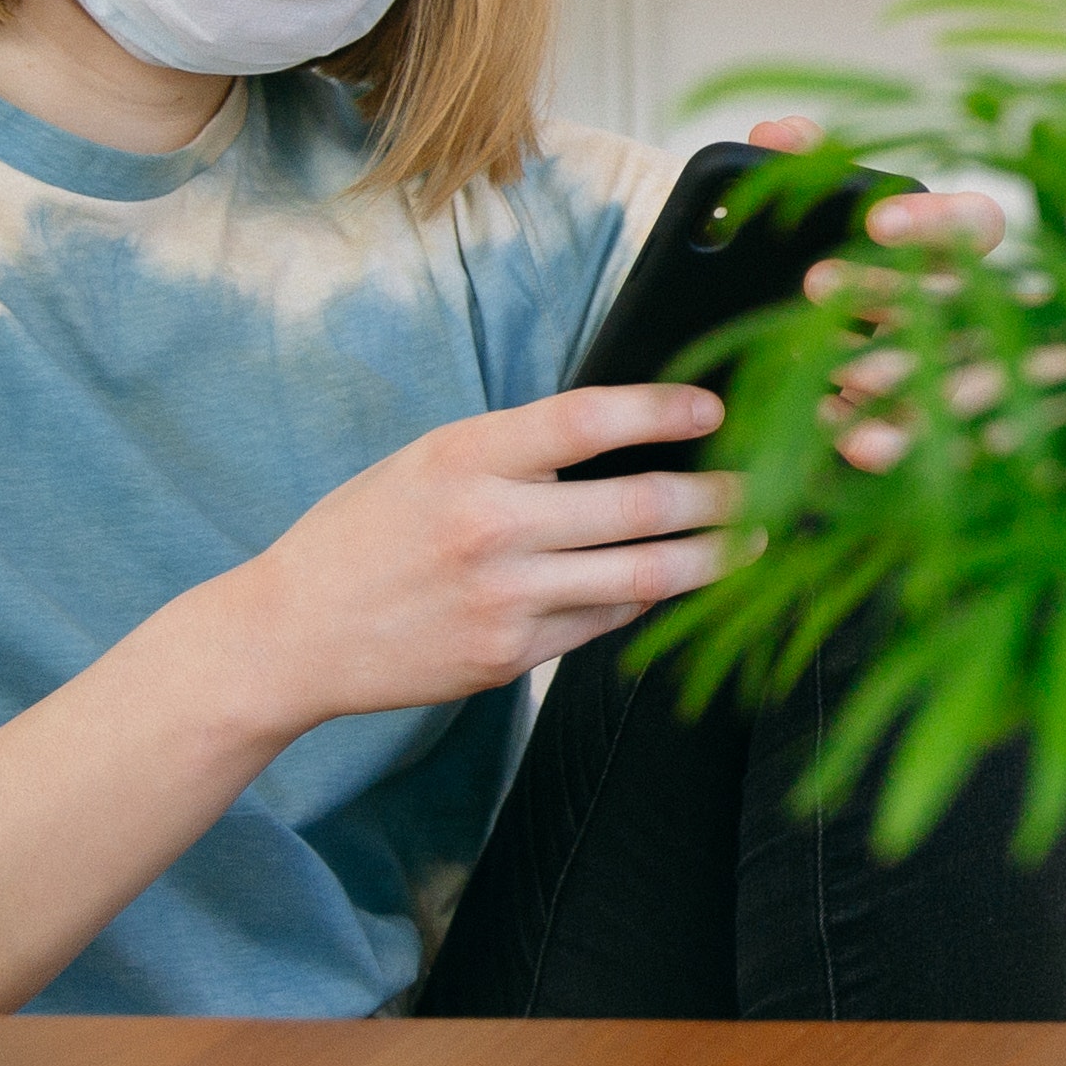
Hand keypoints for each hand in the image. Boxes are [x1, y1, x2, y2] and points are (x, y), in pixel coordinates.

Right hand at [202, 380, 736, 735]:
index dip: (663, 408)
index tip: (715, 408)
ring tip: (756, 542)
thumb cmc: (365, 533)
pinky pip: (603, 622)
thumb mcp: (428, 462)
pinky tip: (678, 584)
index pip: (587, 419)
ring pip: (642, 576)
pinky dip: (646, 600)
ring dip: (711, 559)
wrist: (291, 633)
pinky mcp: (511, 656)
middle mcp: (491, 527)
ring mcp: (505, 599)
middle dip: (722, 497)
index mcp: (466, 458)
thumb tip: (623, 436)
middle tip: (774, 485)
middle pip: (641, 506)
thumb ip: (516, 452)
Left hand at [755, 110, 1001, 469]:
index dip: (936, 222)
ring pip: (939, 372)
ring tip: (819, 359)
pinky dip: (880, 439)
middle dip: (884, 290)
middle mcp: (961, 307)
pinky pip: (916, 438)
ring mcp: (947, 370)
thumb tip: (777, 134)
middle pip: (950, 298)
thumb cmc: (816, 259)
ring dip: (881, 365)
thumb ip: (795, 166)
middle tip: (813, 282)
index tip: (876, 221)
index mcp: (946, 245)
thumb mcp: (803, 209)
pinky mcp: (920, 428)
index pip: (978, 224)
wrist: (770, 338)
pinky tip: (837, 431)